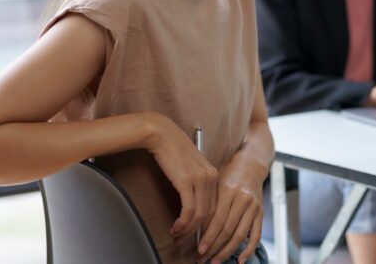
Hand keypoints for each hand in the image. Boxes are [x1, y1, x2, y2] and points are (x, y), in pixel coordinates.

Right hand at [145, 115, 218, 244]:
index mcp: (214, 174)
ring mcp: (200, 179)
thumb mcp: (190, 166)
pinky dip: (182, 223)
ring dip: (187, 230)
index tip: (195, 235)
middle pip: (209, 214)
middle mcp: (211, 177)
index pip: (215, 207)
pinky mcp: (187, 181)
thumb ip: (196, 182)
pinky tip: (175, 228)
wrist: (161, 133)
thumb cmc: (172, 149)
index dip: (205, 225)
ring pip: (199, 215)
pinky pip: (189, 210)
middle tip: (184, 241)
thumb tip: (193, 205)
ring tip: (176, 237)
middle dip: (197, 232)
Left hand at [198, 155, 264, 263]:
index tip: (199, 250)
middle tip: (202, 259)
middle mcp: (243, 199)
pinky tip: (240, 260)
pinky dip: (248, 250)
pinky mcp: (261, 213)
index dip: (208, 237)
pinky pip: (256, 235)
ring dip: (226, 252)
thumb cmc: (228, 174)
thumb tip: (197, 231)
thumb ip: (209, 204)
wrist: (251, 165)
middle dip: (214, 248)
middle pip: (227, 230)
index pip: (217, 220)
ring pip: (240, 235)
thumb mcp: (216, 183)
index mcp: (228, 190)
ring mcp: (254, 206)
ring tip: (215, 262)